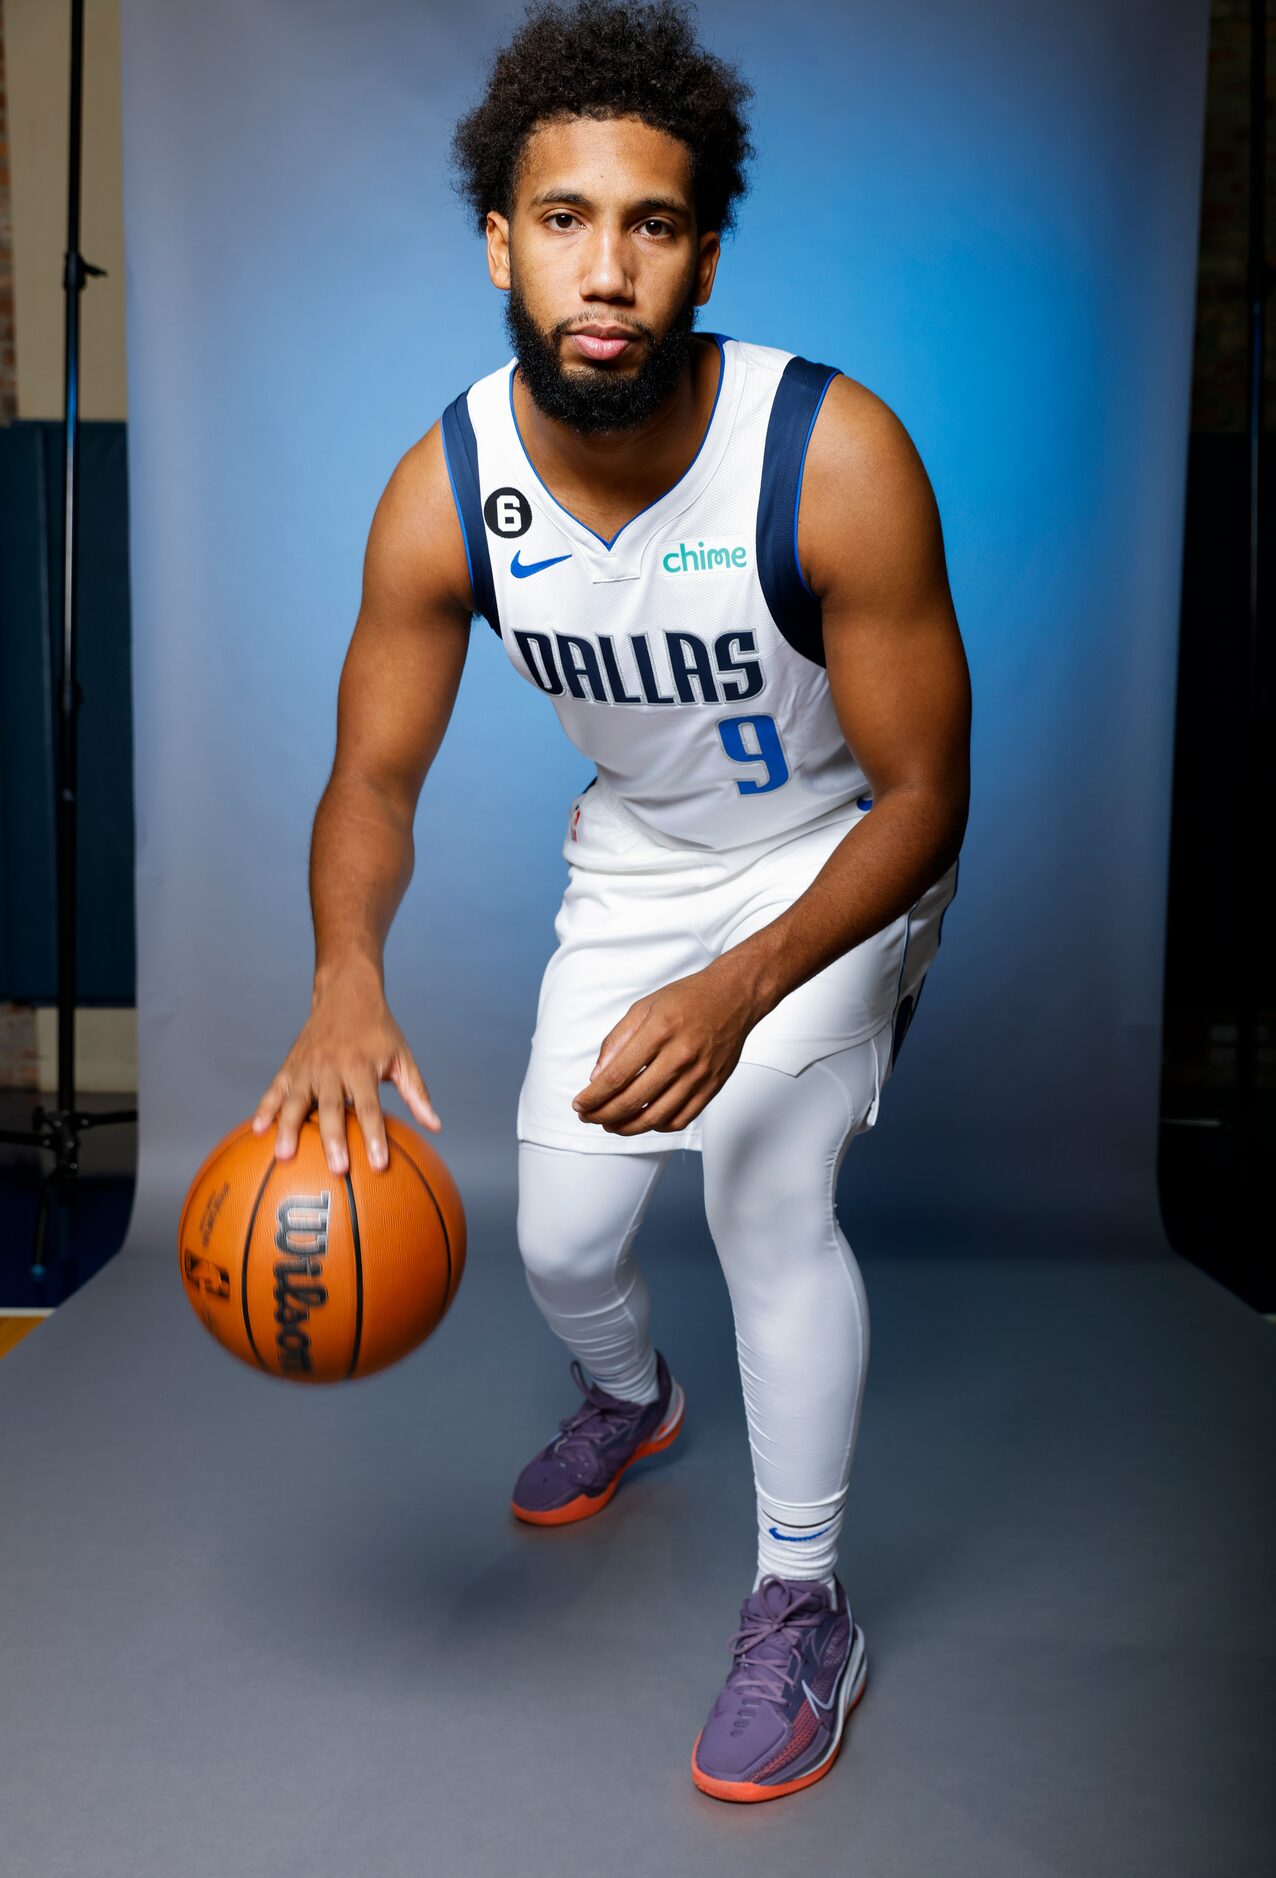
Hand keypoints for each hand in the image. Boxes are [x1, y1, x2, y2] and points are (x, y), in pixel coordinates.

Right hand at [251, 961, 439, 1173]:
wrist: (346, 993)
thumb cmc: (378, 1031)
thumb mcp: (402, 1057)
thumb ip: (417, 1093)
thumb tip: (435, 1127)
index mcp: (362, 1066)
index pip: (370, 1107)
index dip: (374, 1135)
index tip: (379, 1164)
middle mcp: (333, 1067)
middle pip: (333, 1108)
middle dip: (333, 1139)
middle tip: (336, 1169)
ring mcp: (308, 1067)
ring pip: (296, 1101)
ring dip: (289, 1128)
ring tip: (284, 1156)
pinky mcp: (290, 1066)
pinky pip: (275, 1090)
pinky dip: (264, 1109)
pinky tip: (256, 1131)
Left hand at [571, 964, 760, 1136]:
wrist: (734, 996)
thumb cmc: (688, 998)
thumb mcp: (644, 1007)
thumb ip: (617, 1041)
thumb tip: (597, 1076)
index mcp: (659, 1031)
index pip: (617, 1076)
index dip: (593, 1097)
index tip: (580, 1104)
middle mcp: (680, 1055)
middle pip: (633, 1101)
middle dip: (602, 1115)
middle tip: (589, 1117)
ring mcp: (699, 1074)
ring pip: (656, 1117)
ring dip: (627, 1127)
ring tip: (611, 1124)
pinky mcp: (712, 1086)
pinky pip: (681, 1119)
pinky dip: (658, 1126)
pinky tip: (645, 1121)